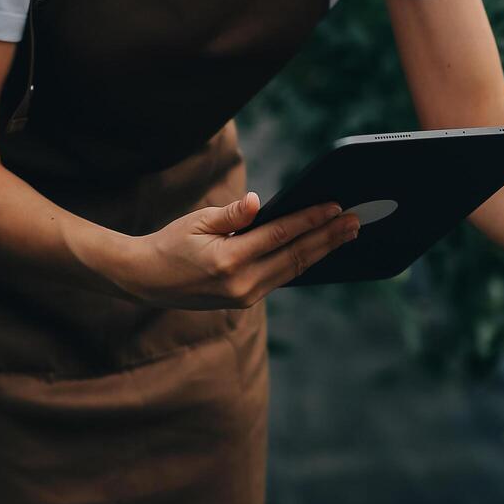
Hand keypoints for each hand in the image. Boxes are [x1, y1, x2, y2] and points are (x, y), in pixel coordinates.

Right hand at [108, 194, 358, 309]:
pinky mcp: (246, 300)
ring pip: (293, 270)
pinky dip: (303, 262)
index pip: (280, 235)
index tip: (335, 206)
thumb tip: (258, 202)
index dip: (311, 220)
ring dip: (322, 251)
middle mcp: (241, 284)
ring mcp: (245, 296)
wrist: (147, 280)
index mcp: (228, 260)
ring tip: (347, 233)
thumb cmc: (170, 243)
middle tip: (356, 220)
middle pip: (296, 256)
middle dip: (329, 237)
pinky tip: (320, 248)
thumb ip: (231, 214)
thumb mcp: (197, 221)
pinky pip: (281, 278)